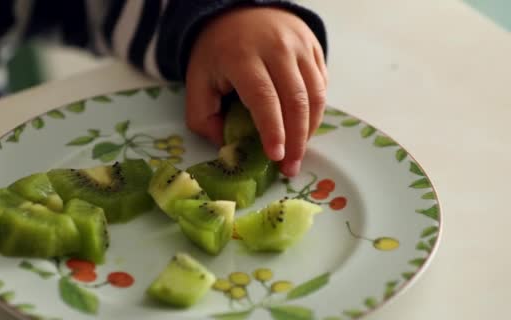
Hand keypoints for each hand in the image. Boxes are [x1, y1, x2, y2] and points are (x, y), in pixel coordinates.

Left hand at [185, 6, 327, 176]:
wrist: (239, 10)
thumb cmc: (218, 51)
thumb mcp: (197, 80)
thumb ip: (203, 116)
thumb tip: (227, 146)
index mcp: (242, 56)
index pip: (263, 98)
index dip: (272, 130)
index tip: (276, 157)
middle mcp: (276, 48)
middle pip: (296, 100)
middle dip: (296, 140)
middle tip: (290, 168)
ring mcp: (300, 46)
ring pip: (315, 95)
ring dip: (310, 130)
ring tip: (299, 153)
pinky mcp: (314, 48)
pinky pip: (322, 85)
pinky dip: (315, 111)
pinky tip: (303, 127)